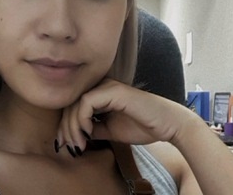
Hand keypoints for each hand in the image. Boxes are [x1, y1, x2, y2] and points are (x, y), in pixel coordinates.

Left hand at [57, 78, 199, 151]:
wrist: (167, 124)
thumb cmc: (142, 126)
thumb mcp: (110, 130)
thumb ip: (93, 129)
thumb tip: (75, 135)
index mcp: (100, 93)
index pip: (74, 106)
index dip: (66, 125)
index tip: (66, 144)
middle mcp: (101, 86)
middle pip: (71, 104)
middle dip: (66, 128)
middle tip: (68, 146)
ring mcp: (107, 86)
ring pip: (76, 103)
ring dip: (73, 126)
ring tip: (79, 144)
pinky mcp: (113, 91)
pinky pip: (87, 102)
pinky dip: (82, 119)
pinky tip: (87, 133)